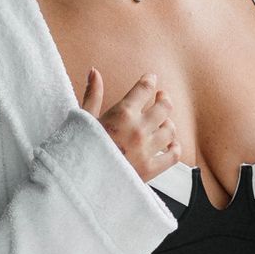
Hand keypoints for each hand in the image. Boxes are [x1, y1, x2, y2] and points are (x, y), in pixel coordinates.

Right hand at [83, 69, 182, 184]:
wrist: (79, 181)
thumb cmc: (79, 149)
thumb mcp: (84, 118)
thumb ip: (93, 94)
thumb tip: (95, 71)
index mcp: (122, 113)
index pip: (144, 89)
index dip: (150, 81)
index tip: (151, 79)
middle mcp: (138, 129)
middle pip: (164, 107)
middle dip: (163, 99)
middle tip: (161, 97)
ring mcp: (146, 149)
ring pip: (170, 130)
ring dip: (168, 123)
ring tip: (162, 122)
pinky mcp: (151, 169)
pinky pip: (173, 155)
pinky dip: (175, 148)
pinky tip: (169, 144)